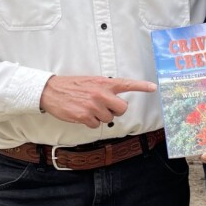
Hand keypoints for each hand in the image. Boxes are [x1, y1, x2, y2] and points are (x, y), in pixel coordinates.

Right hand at [39, 76, 154, 127]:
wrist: (51, 91)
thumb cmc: (71, 86)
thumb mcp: (90, 81)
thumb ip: (104, 89)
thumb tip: (114, 100)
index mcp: (104, 83)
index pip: (126, 84)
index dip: (142, 86)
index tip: (154, 87)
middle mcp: (101, 93)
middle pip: (122, 109)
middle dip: (115, 111)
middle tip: (104, 107)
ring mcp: (93, 105)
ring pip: (108, 119)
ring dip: (100, 117)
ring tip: (87, 108)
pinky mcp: (84, 116)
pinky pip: (95, 125)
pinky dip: (89, 122)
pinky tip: (81, 114)